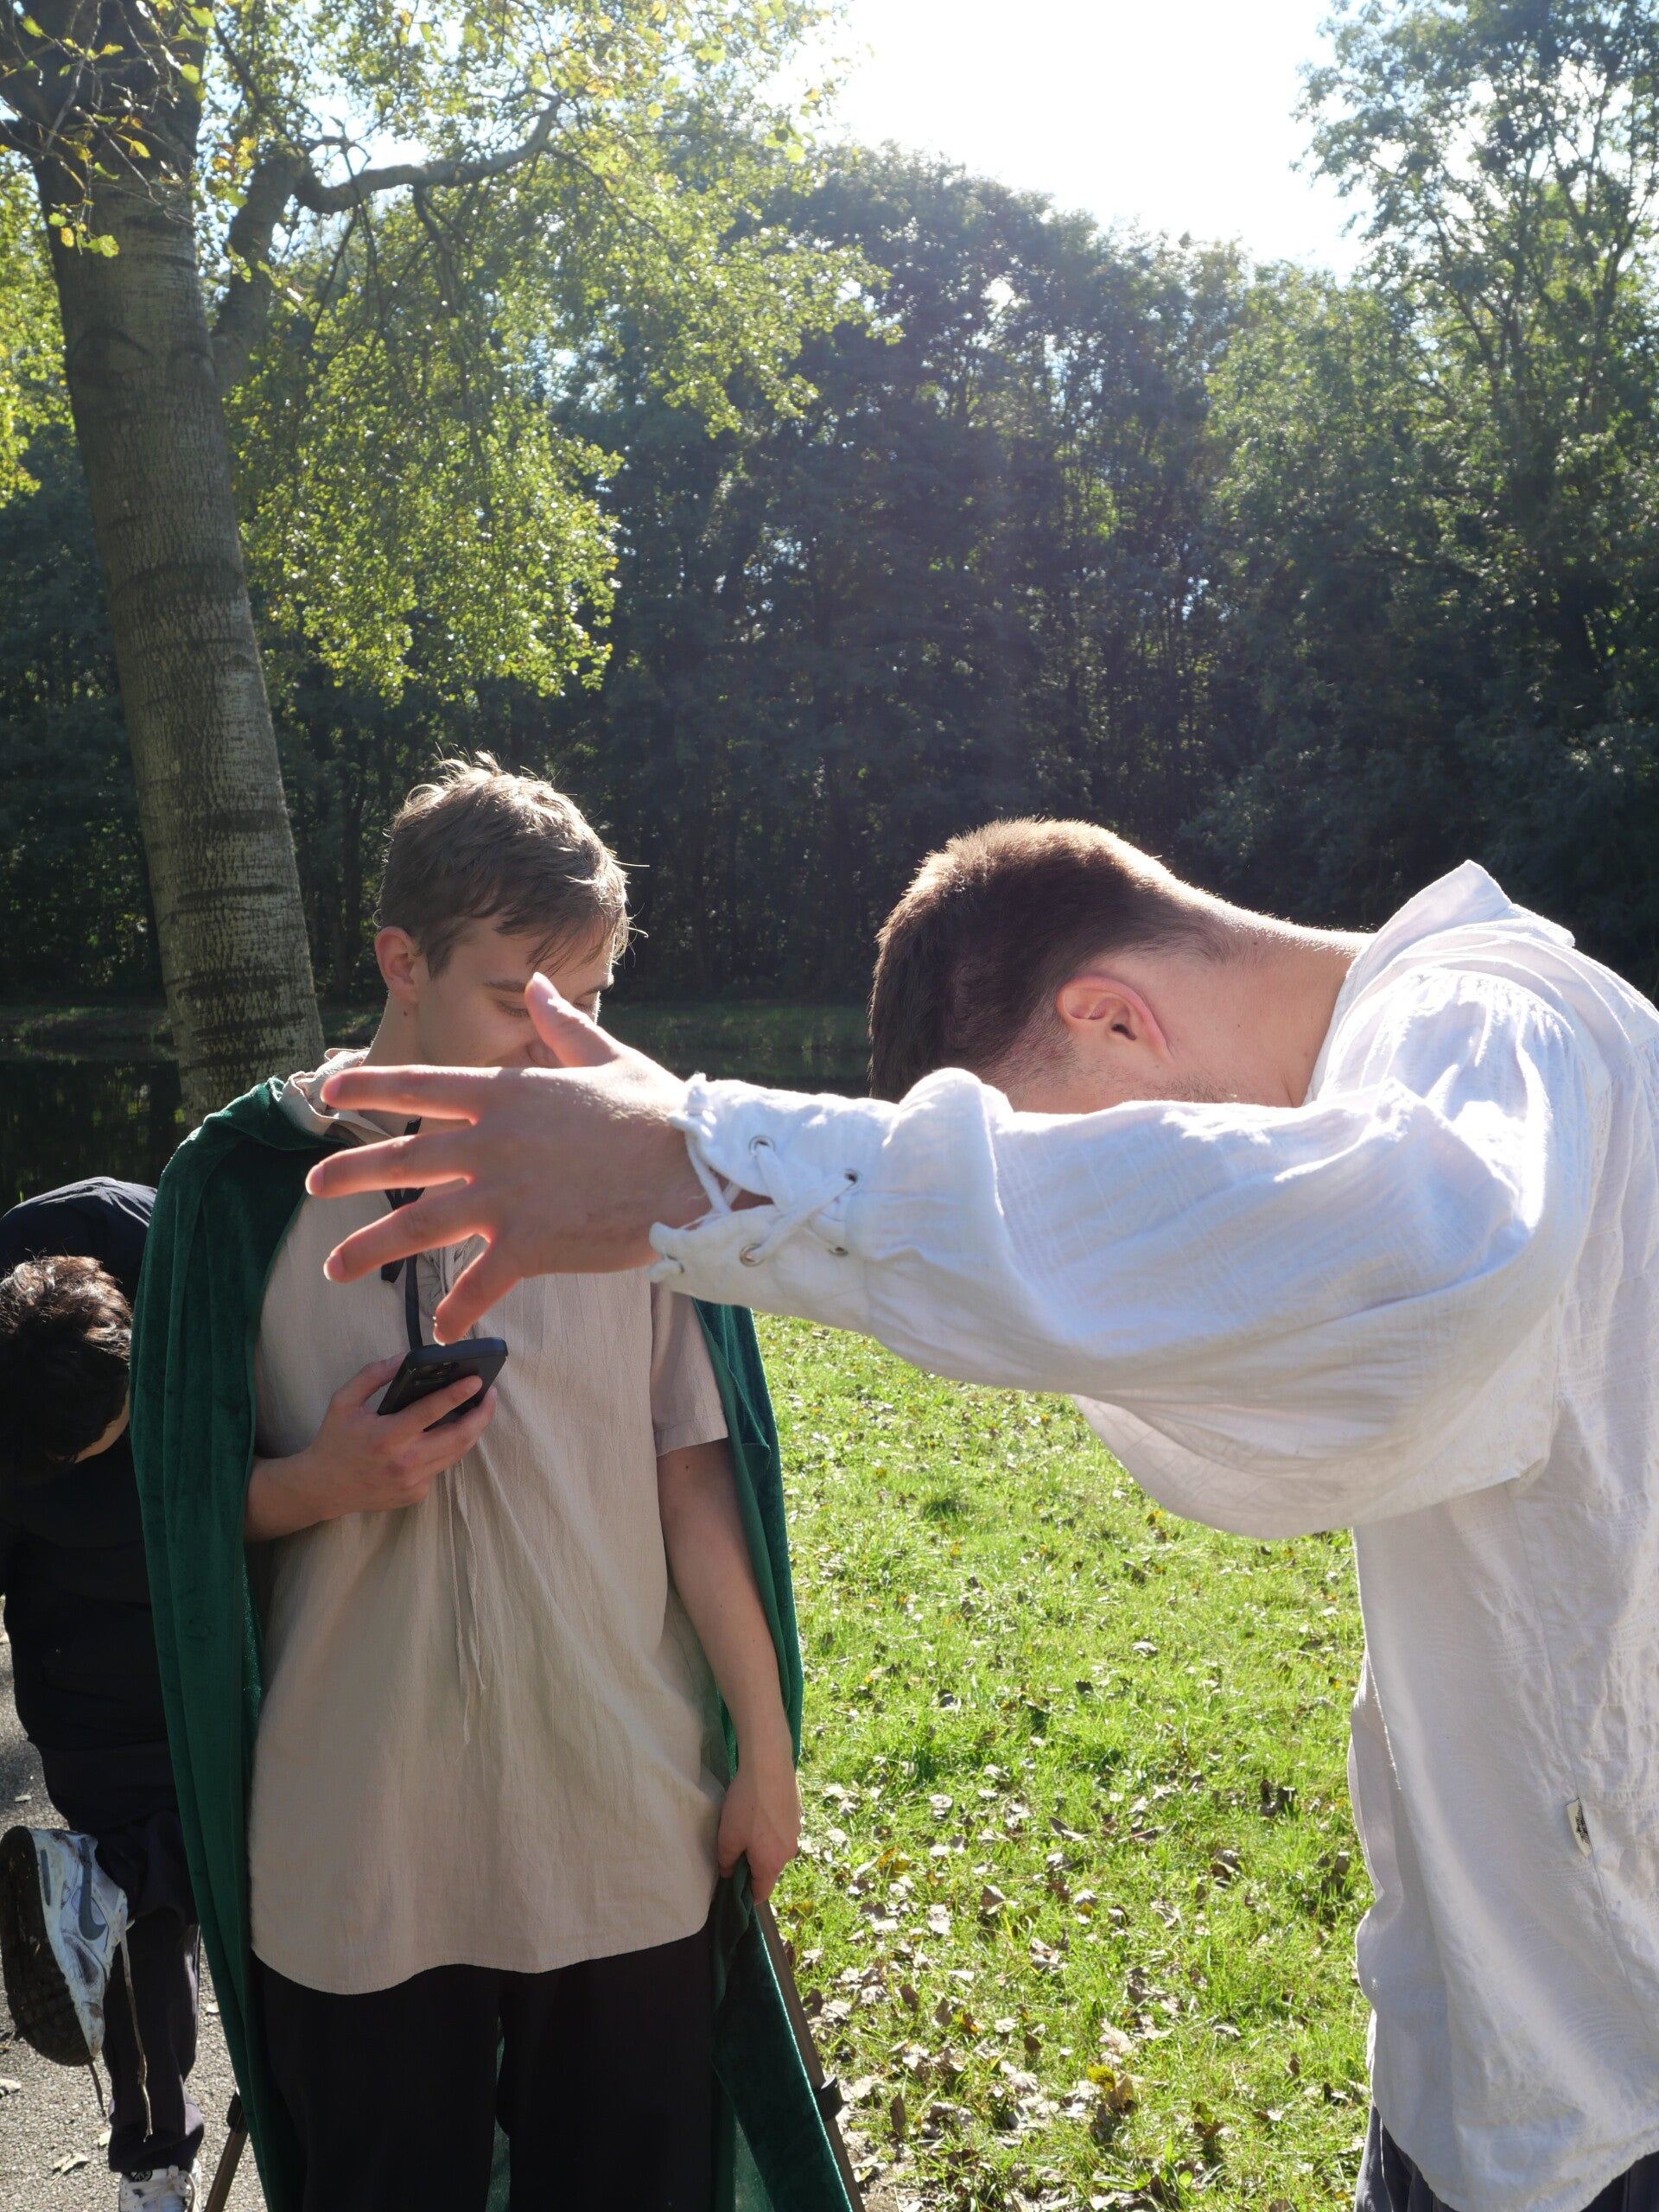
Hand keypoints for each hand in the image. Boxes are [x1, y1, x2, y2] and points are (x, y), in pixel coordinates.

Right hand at [244, 1355, 496, 1539]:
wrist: (322, 1488)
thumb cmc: (335, 1440)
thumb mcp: (344, 1401)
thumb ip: (373, 1375)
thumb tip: (405, 1357)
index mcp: (387, 1437)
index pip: (432, 1411)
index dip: (458, 1393)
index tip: (477, 1380)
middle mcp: (404, 1462)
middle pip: (459, 1437)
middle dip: (482, 1414)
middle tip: (491, 1395)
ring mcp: (413, 1482)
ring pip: (457, 1453)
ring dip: (472, 1430)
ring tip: (479, 1409)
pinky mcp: (416, 1493)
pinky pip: (440, 1466)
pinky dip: (447, 1448)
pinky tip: (447, 1434)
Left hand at [302, 980, 713, 1339]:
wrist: (695, 1172)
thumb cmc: (659, 1114)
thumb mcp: (608, 1056)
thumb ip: (563, 1025)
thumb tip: (540, 984)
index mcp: (507, 1092)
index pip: (420, 1086)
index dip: (369, 1088)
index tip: (329, 1093)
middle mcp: (492, 1142)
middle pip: (401, 1158)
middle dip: (348, 1172)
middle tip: (311, 1184)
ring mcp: (505, 1196)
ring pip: (419, 1225)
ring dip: (370, 1247)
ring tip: (333, 1267)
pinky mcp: (529, 1244)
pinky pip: (479, 1284)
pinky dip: (458, 1308)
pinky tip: (441, 1328)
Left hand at [717, 1735, 801, 1902]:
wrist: (769, 1765)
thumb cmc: (747, 1805)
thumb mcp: (727, 1837)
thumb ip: (726, 1862)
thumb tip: (728, 1873)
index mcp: (772, 1864)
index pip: (761, 1893)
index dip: (745, 1894)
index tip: (732, 1884)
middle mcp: (789, 1852)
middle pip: (769, 1869)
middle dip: (752, 1864)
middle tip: (734, 1846)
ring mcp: (796, 1832)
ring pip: (776, 1848)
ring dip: (762, 1844)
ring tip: (747, 1824)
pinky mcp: (797, 1814)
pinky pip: (782, 1830)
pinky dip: (771, 1827)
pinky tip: (759, 1809)